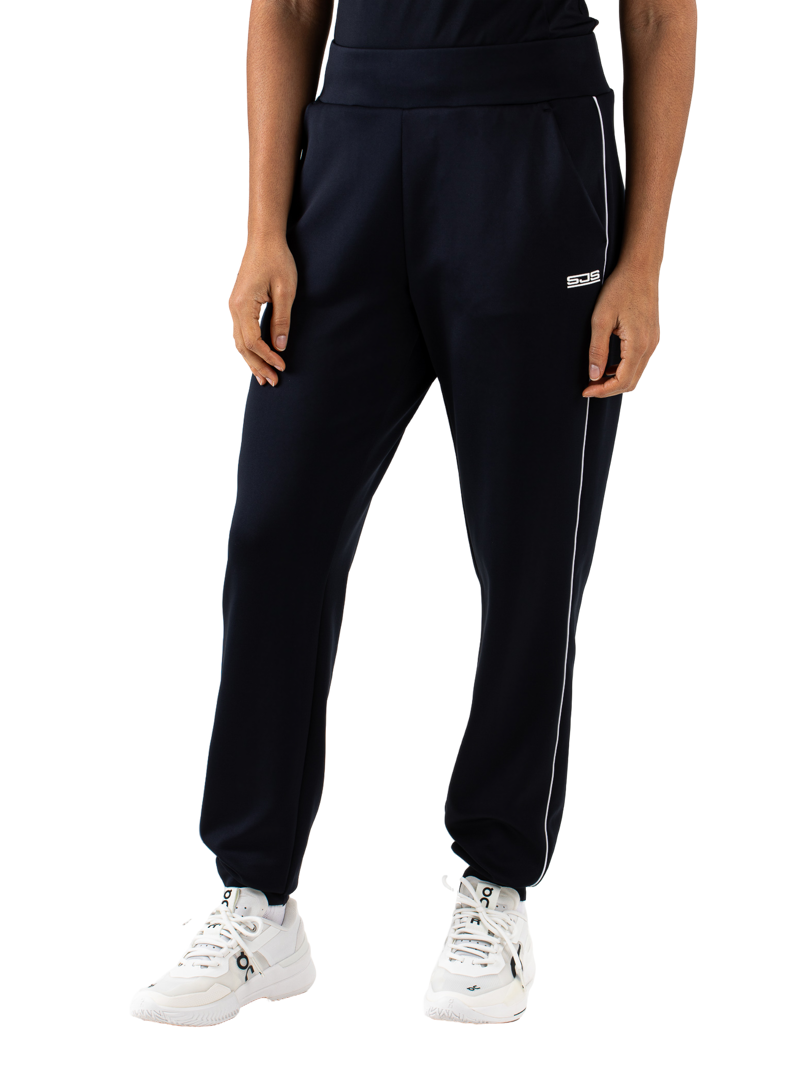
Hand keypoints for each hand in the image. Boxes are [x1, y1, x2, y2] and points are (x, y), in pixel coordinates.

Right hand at [228, 239, 296, 386]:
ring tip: (264, 378)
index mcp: (242, 304)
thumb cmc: (277, 260)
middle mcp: (232, 307)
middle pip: (242, 346)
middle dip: (258, 366)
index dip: (267, 357)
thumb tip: (280, 346)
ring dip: (251, 361)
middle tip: (273, 382)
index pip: (253, 341)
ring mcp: (232, 306)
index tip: (282, 366)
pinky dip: (247, 349)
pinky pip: (238, 333)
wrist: (263, 239)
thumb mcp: (285, 290)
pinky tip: (255, 359)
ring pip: (237, 342)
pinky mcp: (236, 305)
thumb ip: (281, 319)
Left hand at [582, 262, 660, 398]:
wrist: (640, 268)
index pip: (621, 381)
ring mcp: (652, 342)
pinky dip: (624, 370)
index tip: (586, 391)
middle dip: (608, 389)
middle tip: (589, 388)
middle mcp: (649, 346)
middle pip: (630, 382)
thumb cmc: (622, 287)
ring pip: (635, 374)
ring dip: (616, 380)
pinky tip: (610, 367)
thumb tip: (594, 374)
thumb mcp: (601, 319)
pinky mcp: (650, 337)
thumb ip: (597, 350)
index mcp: (638, 345)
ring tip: (596, 379)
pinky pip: (639, 362)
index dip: (602, 391)